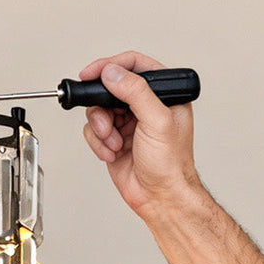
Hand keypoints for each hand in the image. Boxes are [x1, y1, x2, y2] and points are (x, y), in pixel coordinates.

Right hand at [79, 52, 200, 218]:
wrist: (160, 197)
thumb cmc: (171, 165)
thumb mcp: (158, 122)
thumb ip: (136, 93)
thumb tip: (112, 73)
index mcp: (163, 94)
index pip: (134, 65)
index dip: (111, 66)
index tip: (92, 73)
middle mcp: (145, 105)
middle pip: (110, 87)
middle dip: (103, 106)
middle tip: (104, 120)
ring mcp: (128, 121)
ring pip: (98, 109)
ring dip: (102, 128)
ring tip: (115, 142)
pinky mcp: (113, 137)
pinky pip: (93, 130)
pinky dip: (98, 142)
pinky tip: (113, 152)